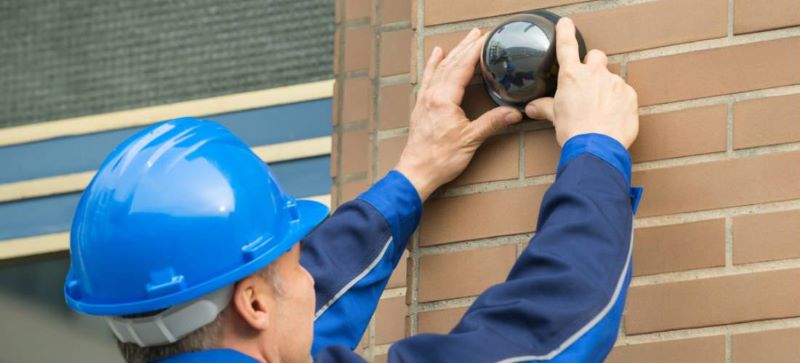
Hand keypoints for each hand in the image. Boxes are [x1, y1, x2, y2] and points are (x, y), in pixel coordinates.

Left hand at [395, 28, 522, 201]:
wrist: (416, 172)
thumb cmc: (440, 159)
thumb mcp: (471, 140)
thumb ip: (492, 123)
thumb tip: (514, 113)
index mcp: (444, 99)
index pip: (462, 68)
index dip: (475, 51)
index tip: (486, 39)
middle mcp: (432, 95)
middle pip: (451, 64)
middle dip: (465, 47)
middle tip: (478, 34)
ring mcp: (425, 100)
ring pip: (439, 69)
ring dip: (453, 53)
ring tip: (463, 40)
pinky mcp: (421, 107)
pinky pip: (428, 79)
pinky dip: (433, 65)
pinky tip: (436, 55)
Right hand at [525, 18, 638, 148]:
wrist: (596, 147)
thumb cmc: (573, 132)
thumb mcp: (555, 117)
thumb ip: (544, 108)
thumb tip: (531, 108)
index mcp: (571, 76)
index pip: (566, 46)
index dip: (564, 32)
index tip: (565, 24)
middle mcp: (594, 74)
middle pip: (596, 56)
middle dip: (593, 66)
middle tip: (589, 84)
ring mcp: (614, 83)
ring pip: (611, 78)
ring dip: (606, 89)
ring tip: (601, 111)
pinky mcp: (630, 95)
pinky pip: (624, 94)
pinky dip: (619, 103)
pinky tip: (612, 117)